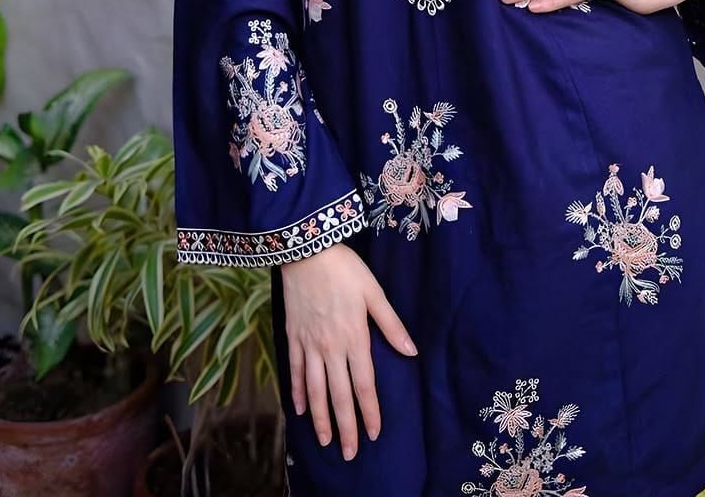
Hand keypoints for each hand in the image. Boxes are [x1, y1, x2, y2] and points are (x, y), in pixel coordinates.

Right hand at [281, 242, 416, 461]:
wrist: (307, 251)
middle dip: (346, 427)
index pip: (364, 385)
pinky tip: (300, 410)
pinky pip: (293, 371)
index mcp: (355, 338)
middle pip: (339, 395)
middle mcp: (331, 348)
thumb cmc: (345, 269)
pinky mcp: (293, 337)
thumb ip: (391, 324)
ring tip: (325, 441)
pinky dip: (297, 393)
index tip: (374, 433)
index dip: (370, 412)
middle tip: (349, 453)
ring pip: (315, 390)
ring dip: (321, 418)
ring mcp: (309, 345)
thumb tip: (411, 351)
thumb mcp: (374, 292)